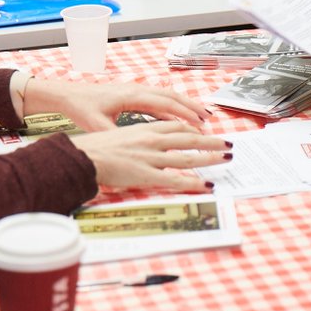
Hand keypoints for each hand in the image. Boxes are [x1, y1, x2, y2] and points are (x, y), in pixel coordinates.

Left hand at [23, 79, 210, 130]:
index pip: (164, 103)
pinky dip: (173, 105)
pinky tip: (180, 115)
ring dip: (185, 104)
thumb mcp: (97, 125)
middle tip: (208, 118)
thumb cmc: (82, 108)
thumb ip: (114, 134)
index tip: (198, 123)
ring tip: (201, 115)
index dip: (183, 112)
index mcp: (132, 96)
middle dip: (191, 106)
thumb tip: (128, 146)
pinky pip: (159, 98)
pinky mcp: (134, 94)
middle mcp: (137, 89)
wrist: (69, 94)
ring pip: (167, 95)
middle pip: (171, 96)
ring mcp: (136, 90)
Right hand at [70, 121, 231, 191]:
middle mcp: (152, 141)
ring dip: (210, 157)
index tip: (205, 130)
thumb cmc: (94, 148)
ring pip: (188, 157)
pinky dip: (194, 183)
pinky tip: (207, 185)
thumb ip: (135, 139)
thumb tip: (144, 145)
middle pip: (189, 138)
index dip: (193, 127)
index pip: (176, 126)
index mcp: (145, 130)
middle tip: (228, 143)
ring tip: (226, 158)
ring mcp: (151, 158)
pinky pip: (176, 180)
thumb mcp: (118, 135)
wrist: (82, 156)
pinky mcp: (147, 175)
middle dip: (211, 140)